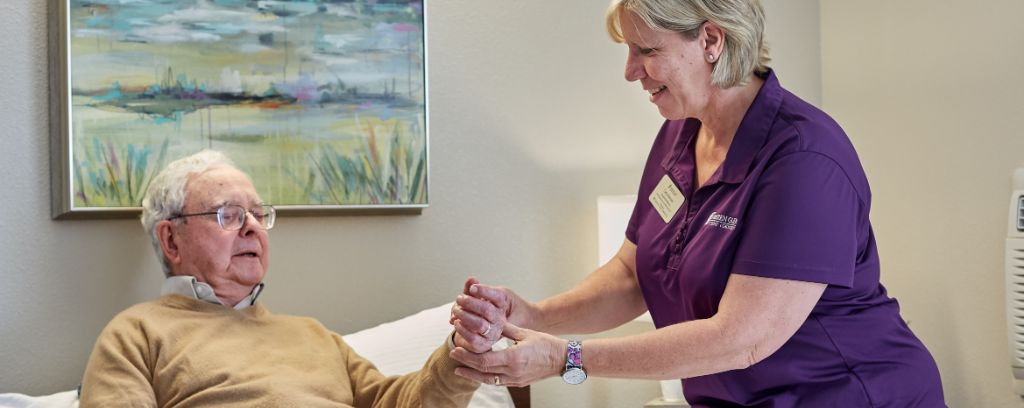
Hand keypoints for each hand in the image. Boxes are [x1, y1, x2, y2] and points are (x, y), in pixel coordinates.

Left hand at [450, 278, 506, 352]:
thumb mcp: (473, 298)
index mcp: (500, 305)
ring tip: (456, 311)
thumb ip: (471, 288)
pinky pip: (473, 338)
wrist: (473, 333)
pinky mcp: (484, 344)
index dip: (484, 291)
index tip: (472, 288)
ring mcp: (493, 333)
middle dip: (470, 302)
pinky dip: (462, 329)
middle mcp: (499, 319)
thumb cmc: (475, 312)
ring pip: (479, 324)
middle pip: (487, 310)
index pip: (497, 296)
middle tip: (459, 298)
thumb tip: (471, 279)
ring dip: (464, 316)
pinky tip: (456, 322)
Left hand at [450, 322, 565, 387]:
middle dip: (466, 363)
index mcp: (513, 358)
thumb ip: (505, 328)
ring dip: (472, 374)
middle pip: (483, 370)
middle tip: (453, 356)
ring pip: (488, 379)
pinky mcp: (518, 382)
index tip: (456, 349)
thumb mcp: (525, 332)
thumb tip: (490, 320)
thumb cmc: (547, 344)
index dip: (467, 356)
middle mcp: (513, 371)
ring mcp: (515, 379)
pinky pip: (497, 382)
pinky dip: (485, 377)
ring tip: (459, 369)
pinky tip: (478, 373)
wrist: (563, 359)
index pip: (484, 359)